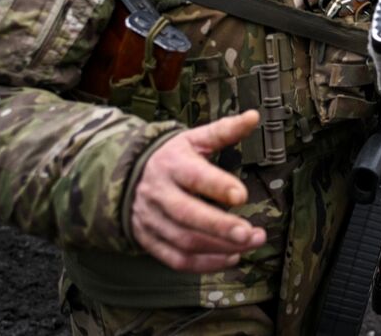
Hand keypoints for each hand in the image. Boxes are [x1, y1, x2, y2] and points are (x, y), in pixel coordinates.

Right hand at [130, 110, 267, 272]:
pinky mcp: (150, 241)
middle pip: (187, 214)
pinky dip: (205, 264)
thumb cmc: (172, 158)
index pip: (194, 176)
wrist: (126, 177)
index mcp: (172, 165)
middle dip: (220, 227)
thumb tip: (253, 116)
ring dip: (219, 247)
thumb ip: (224, 130)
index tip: (242, 196)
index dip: (217, 187)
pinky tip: (231, 258)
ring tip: (250, 243)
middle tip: (250, 233)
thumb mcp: (193, 139)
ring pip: (184, 240)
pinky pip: (176, 259)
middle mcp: (159, 194)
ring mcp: (152, 220)